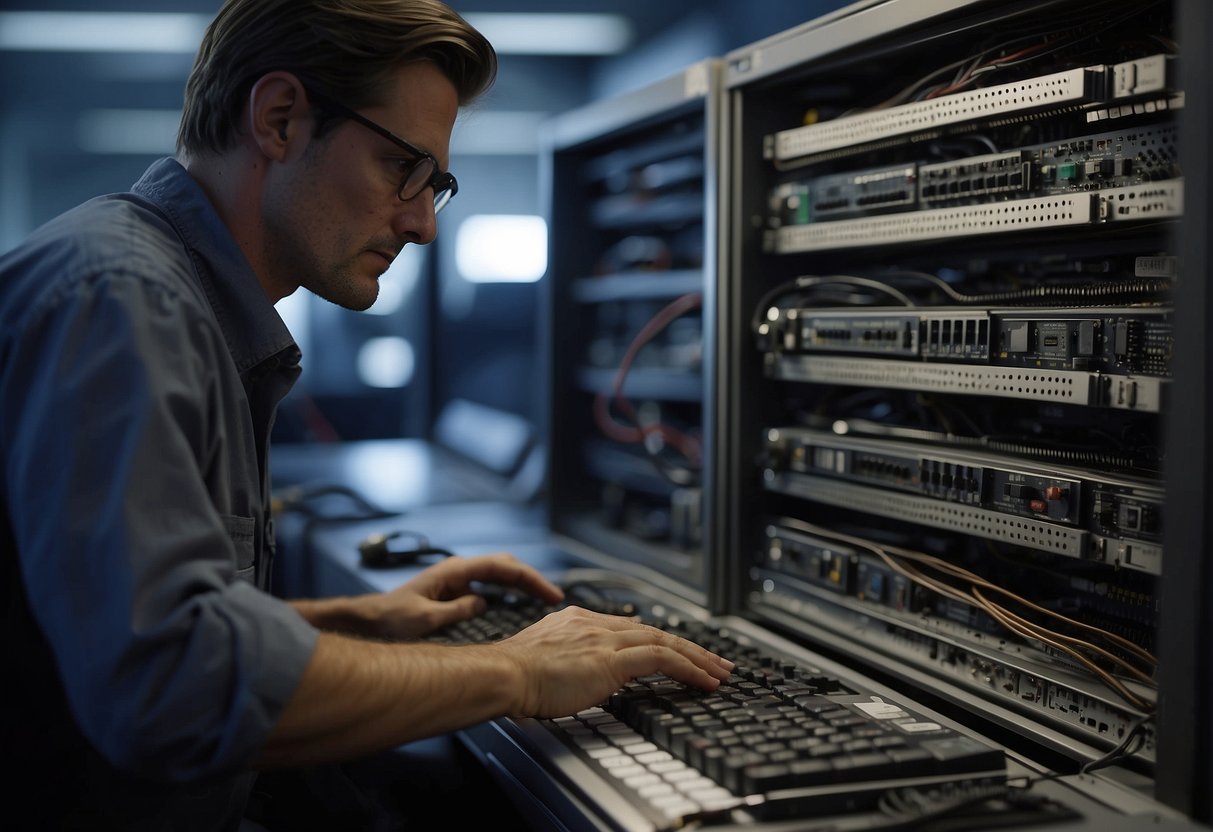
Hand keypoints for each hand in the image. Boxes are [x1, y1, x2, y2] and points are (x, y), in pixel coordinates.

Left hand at [368, 553, 563, 639]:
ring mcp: (457, 580)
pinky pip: (489, 588)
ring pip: (499, 576)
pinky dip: (508, 594)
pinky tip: (517, 607)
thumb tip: (484, 603)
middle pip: (505, 567)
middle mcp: (458, 571)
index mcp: (454, 571)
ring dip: (522, 586)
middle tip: (553, 600)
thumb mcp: (423, 620)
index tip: (550, 595)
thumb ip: (456, 611)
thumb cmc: (390, 619)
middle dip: (531, 580)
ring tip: (542, 602)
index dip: (530, 579)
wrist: (368, 621)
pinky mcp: (454, 593)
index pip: (502, 567)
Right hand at [496, 606, 733, 718]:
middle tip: (715, 660)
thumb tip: (574, 676)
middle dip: (689, 647)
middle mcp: (594, 624)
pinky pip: (661, 659)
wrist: (502, 674)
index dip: (658, 641)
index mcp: (577, 621)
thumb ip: (564, 661)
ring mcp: (604, 639)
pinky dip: (689, 669)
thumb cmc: (512, 676)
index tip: (676, 653)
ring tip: (721, 672)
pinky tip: (705, 681)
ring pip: (665, 642)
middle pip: (654, 632)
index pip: (630, 629)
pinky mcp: (611, 658)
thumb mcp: (543, 661)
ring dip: (698, 658)